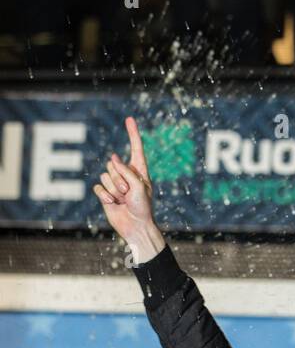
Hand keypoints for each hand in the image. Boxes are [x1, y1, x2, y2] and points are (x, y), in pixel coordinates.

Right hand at [93, 117, 164, 263]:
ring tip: (123, 200)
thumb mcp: (139, 187)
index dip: (133, 134)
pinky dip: (104, 195)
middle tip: (128, 194)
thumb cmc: (143, 208)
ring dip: (114, 189)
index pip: (136, 149)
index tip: (129, 119)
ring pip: (105, 176)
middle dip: (119, 179)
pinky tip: (113, 204)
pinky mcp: (105, 194)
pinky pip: (98, 187)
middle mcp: (126, 175)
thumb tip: (113, 158)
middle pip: (113, 165)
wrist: (136, 228)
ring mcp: (115, 184)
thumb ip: (127, 171)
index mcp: (139, 172)